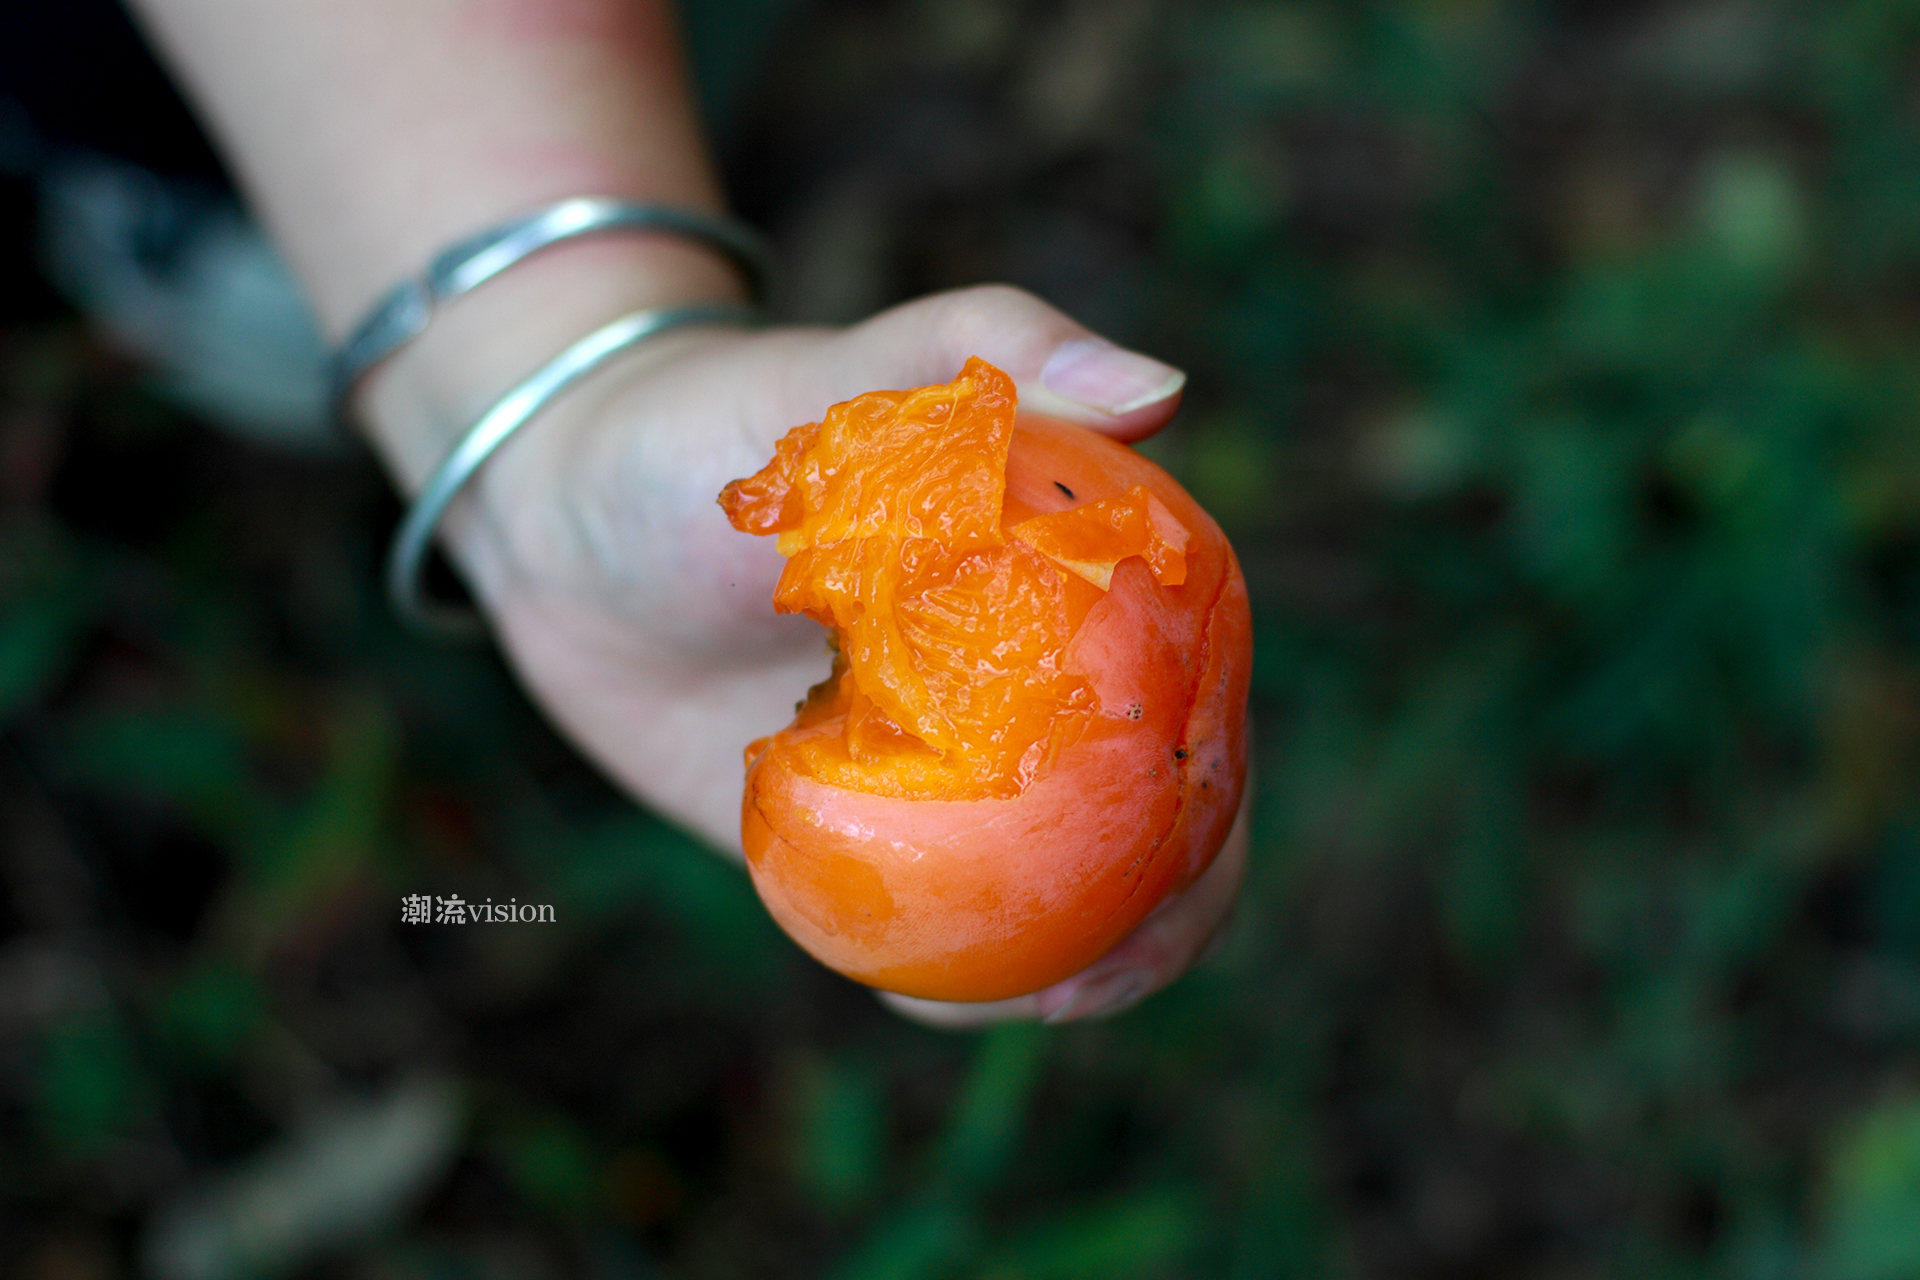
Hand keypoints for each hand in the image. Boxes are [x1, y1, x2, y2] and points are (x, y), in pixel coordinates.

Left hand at [448, 284, 1242, 1025]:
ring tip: (1033, 1002)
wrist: (551, 512)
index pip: (1189, 689)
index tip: (1192, 848)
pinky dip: (947, 975)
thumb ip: (995, 347)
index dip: (1216, 782)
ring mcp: (939, 764)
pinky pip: (922, 921)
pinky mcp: (851, 829)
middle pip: (1139, 812)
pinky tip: (929, 998)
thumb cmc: (704, 424)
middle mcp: (1021, 678)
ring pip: (1047, 885)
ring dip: (1075, 963)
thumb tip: (1167, 385)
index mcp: (1065, 580)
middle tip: (1101, 974)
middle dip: (1164, 912)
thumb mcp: (845, 373)